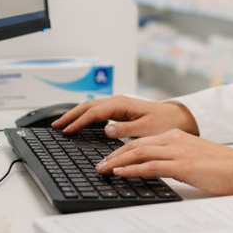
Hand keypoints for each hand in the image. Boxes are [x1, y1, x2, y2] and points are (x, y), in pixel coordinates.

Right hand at [51, 95, 198, 137]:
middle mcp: (118, 102)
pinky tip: (79, 121)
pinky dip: (85, 114)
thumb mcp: (146, 129)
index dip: (78, 122)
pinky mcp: (120, 110)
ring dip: (75, 114)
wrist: (177, 117)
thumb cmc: (163, 123)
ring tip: (62, 123)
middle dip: (70, 115)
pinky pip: (97, 110)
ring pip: (91, 106)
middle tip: (55, 125)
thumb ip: (125, 129)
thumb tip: (106, 129)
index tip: (65, 131)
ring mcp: (118, 104)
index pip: (93, 112)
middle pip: (88, 106)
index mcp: (122, 104)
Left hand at [97, 129, 232, 195]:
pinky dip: (132, 168)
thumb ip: (173, 160)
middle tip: (98, 166)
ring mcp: (177, 152)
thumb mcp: (192, 159)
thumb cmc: (219, 167)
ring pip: (139, 153)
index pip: (141, 142)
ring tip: (102, 170)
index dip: (121, 151)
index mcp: (176, 137)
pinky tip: (120, 173)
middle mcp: (174, 140)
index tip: (108, 160)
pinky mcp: (182, 165)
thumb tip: (155, 170)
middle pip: (135, 145)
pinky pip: (151, 165)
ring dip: (117, 162)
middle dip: (113, 156)